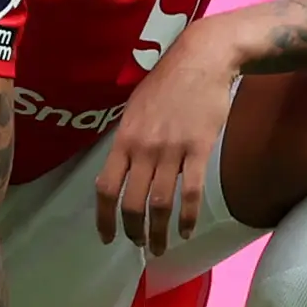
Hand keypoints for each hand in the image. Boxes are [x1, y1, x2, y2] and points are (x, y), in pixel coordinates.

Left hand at [93, 20, 238, 253]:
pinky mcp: (198, 149)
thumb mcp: (135, 108)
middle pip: (132, 202)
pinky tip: (185, 231)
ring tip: (159, 246)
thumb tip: (120, 167)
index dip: (104, 218)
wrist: (202, 59)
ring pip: (160, 203)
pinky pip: (191, 192)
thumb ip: (128, 139)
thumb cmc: (167, 82)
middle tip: (138, 244)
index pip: (106, 187)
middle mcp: (143, 148)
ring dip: (158, 231)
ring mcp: (171, 150)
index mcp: (124, 138)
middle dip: (132, 230)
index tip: (106, 236)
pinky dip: (187, 217)